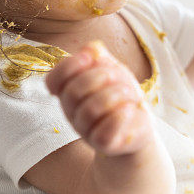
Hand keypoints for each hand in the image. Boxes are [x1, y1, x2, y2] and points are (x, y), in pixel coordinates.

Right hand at [45, 41, 153, 155]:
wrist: (138, 125)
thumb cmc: (121, 95)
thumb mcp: (113, 70)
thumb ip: (100, 57)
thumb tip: (91, 49)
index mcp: (69, 91)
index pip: (54, 80)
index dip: (68, 66)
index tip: (88, 58)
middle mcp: (72, 112)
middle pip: (73, 91)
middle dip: (100, 76)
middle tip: (119, 77)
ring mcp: (85, 130)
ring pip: (90, 110)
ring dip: (115, 95)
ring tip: (130, 93)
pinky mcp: (102, 144)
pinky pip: (104, 131)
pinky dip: (120, 116)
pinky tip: (130, 110)